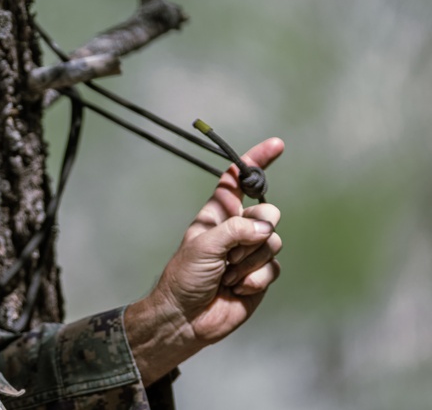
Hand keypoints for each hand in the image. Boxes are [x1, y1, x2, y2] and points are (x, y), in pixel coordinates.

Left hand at [124, 137, 284, 382]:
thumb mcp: (204, 245)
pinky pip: (273, 269)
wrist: (187, 317)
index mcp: (218, 213)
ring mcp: (251, 251)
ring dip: (248, 263)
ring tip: (225, 276)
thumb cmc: (185, 277)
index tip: (277, 144)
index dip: (256, 161)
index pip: (239, 180)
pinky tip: (236, 289)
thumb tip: (266, 227)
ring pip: (272, 242)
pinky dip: (255, 280)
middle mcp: (238, 228)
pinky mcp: (261, 275)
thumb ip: (236, 230)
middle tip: (230, 253)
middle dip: (254, 232)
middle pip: (268, 212)